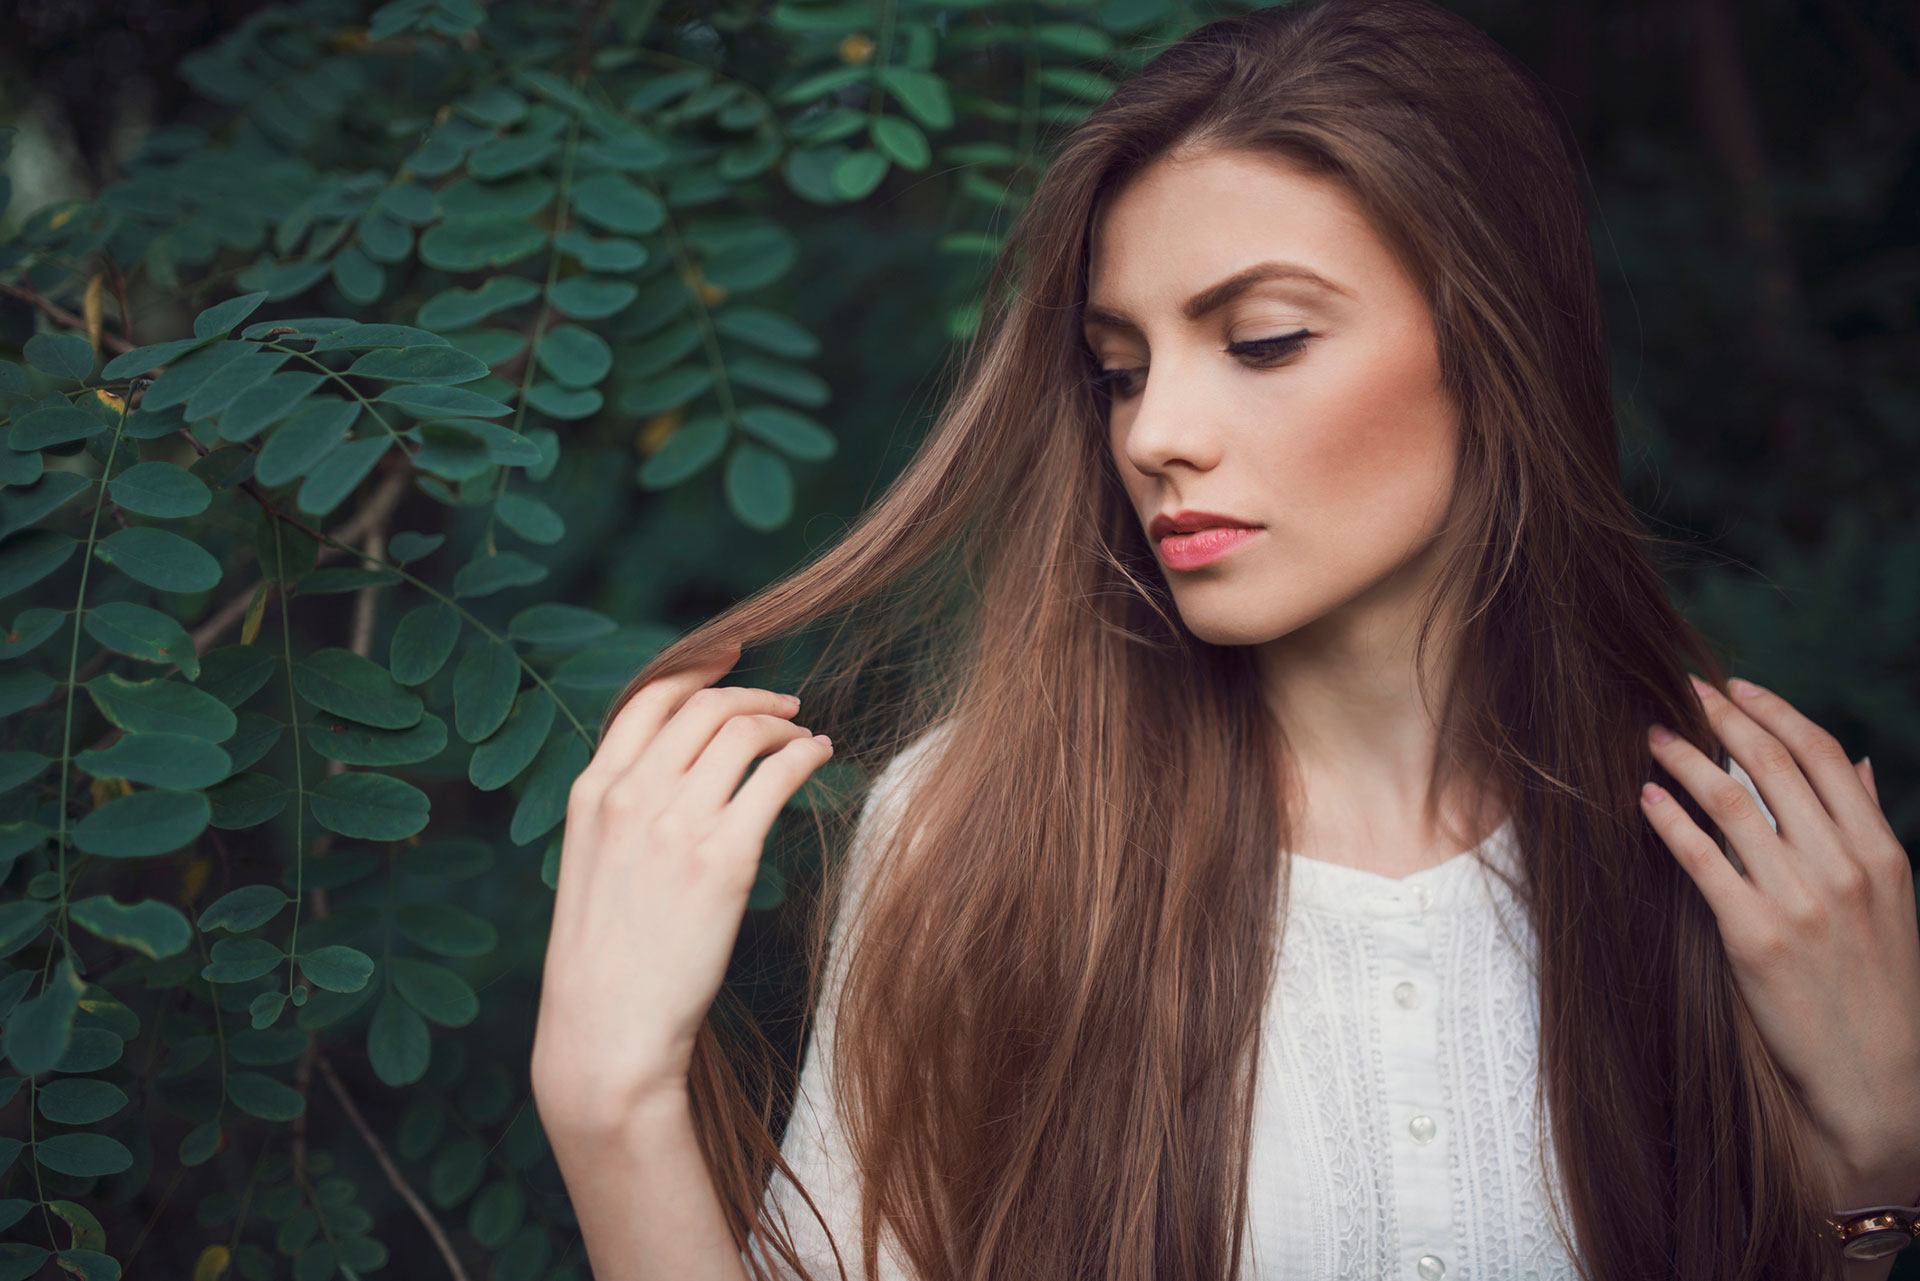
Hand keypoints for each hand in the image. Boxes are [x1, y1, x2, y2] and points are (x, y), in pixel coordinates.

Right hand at [529, 641, 834, 1134]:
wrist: (605, 1033)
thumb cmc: (605, 964)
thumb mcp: (592, 868)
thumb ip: (626, 812)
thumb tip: (678, 774)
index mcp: (592, 792)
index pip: (649, 698)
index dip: (697, 667)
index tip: (732, 655)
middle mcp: (631, 795)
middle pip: (706, 707)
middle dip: (753, 695)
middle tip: (787, 707)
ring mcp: (677, 824)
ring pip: (745, 732)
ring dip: (785, 726)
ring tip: (806, 740)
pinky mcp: (724, 860)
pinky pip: (778, 776)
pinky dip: (806, 755)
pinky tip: (820, 760)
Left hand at [1642, 673, 1919, 1206]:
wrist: (1878, 1081)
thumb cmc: (1878, 987)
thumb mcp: (1892, 902)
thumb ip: (1867, 828)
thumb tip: (1856, 763)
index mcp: (1880, 853)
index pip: (1824, 755)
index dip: (1775, 712)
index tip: (1736, 686)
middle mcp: (1844, 868)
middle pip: (1774, 766)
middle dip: (1722, 719)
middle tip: (1680, 689)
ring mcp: (1802, 900)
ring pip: (1733, 805)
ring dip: (1685, 760)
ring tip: (1650, 735)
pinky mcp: (1756, 937)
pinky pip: (1703, 862)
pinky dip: (1670, 822)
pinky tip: (1645, 798)